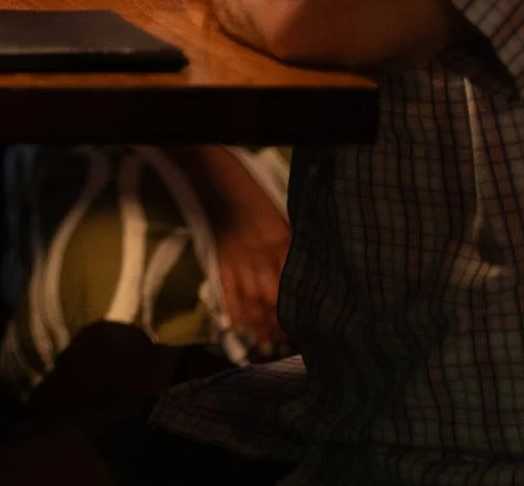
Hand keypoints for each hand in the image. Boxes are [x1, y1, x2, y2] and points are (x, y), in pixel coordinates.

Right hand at [194, 150, 288, 354]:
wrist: (217, 178)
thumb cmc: (254, 195)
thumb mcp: (283, 217)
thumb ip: (291, 244)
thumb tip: (306, 272)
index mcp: (281, 240)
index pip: (292, 282)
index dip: (297, 307)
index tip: (306, 327)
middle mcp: (260, 252)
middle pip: (272, 295)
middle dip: (279, 322)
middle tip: (286, 345)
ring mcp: (237, 256)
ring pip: (250, 297)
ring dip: (258, 322)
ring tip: (266, 345)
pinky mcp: (219, 257)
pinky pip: (226, 288)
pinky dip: (232, 308)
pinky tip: (238, 326)